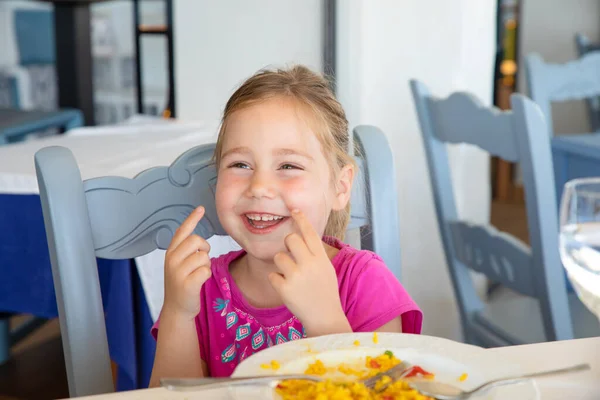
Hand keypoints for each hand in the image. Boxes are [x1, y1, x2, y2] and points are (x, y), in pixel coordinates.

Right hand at [163, 206, 211, 318]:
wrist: (177, 309)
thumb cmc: (182, 283)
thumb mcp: (178, 264)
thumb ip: (185, 250)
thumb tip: (197, 237)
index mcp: (170, 253)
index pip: (181, 231)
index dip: (192, 219)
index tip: (201, 208)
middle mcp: (171, 260)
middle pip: (197, 240)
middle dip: (205, 248)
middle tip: (201, 259)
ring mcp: (178, 273)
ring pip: (203, 256)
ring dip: (206, 264)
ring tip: (197, 274)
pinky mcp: (187, 284)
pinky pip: (206, 270)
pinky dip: (207, 275)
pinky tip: (199, 281)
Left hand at [268, 210, 350, 335]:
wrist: (324, 317)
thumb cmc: (325, 291)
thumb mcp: (326, 269)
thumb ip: (315, 253)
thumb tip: (302, 235)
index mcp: (321, 258)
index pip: (309, 232)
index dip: (301, 219)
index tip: (294, 210)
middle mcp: (309, 264)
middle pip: (290, 239)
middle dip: (287, 244)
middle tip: (291, 254)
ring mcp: (296, 277)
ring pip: (278, 256)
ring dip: (281, 264)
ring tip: (291, 276)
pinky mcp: (284, 289)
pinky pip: (272, 275)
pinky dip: (277, 281)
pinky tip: (287, 288)